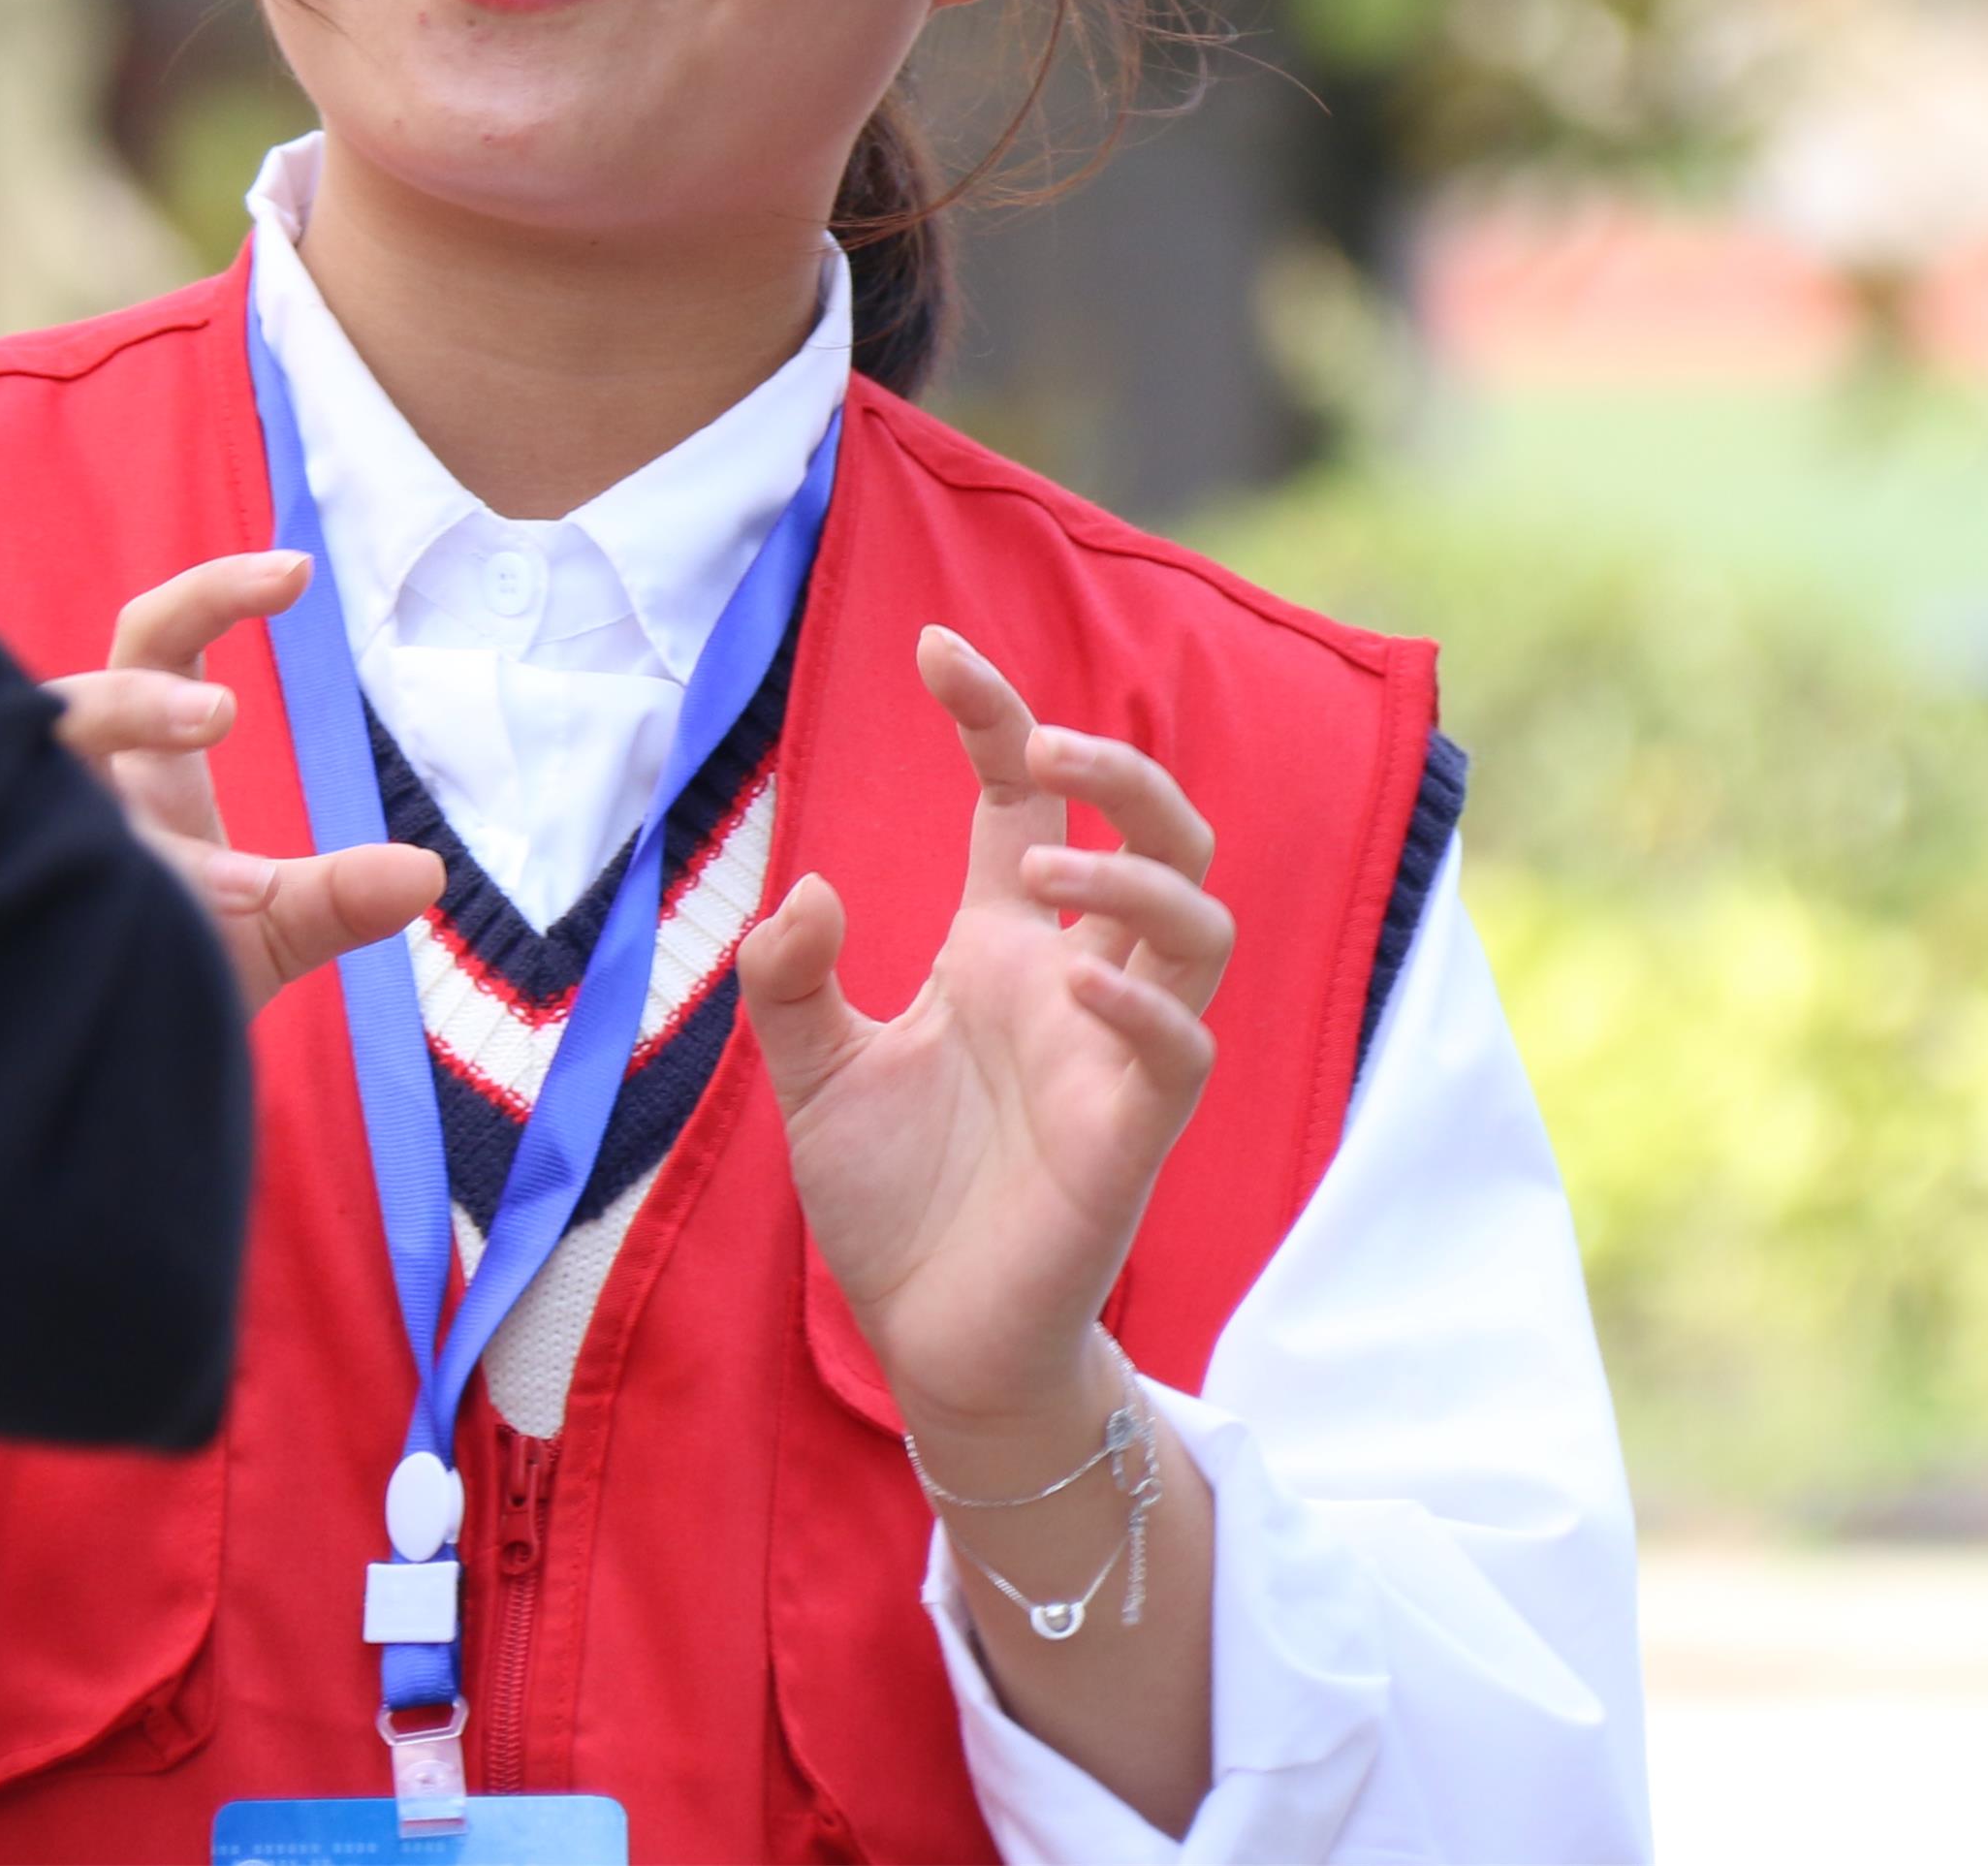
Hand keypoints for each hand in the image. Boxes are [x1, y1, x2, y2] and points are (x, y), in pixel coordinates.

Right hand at [46, 550, 442, 1017]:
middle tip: (223, 715)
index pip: (158, 638)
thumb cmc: (174, 977)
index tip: (299, 570)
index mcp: (140, 761)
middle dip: (143, 695)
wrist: (100, 1067)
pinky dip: (38, 852)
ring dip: (99, 760)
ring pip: (25, 763)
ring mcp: (20, 837)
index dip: (215, 592)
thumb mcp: (269, 930)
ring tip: (180, 799)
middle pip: (81, 696)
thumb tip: (427, 874)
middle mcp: (71, 782)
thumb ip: (338, 900)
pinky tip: (93, 885)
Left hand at [734, 627, 1229, 1448]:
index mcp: (1000, 948)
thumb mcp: (809, 1071)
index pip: (1015, 801)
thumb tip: (809, 887)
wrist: (929, 1339)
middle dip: (1113, 769)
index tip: (933, 648)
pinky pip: (1181, 1048)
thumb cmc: (890, 1201)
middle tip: (1036, 748)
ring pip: (1197, 922)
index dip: (992, 717)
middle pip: (1155, 832)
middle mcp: (1073, 980)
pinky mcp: (1134, 1134)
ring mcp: (1115, 1053)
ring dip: (1136, 873)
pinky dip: (1147, 1006)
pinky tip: (1082, 987)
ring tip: (1042, 866)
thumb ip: (790, 979)